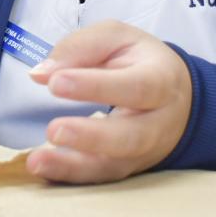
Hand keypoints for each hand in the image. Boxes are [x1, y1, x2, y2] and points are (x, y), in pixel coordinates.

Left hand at [25, 20, 191, 184]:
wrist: (177, 96)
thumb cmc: (141, 61)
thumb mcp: (118, 38)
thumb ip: (81, 47)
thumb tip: (41, 73)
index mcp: (161, 81)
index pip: (134, 87)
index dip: (96, 86)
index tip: (55, 83)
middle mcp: (158, 123)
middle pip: (130, 137)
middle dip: (90, 137)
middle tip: (53, 130)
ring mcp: (144, 152)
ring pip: (113, 166)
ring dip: (73, 167)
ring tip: (37, 161)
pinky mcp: (127, 169)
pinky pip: (100, 178)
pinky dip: (69, 178)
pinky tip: (42, 170)